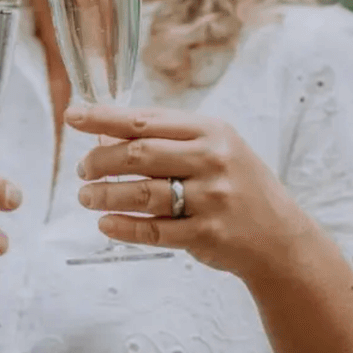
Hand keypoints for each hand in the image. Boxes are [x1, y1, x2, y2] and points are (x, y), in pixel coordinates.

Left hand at [66, 105, 315, 278]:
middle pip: (139, 154)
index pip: (145, 120)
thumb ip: (163, 138)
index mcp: (210, 131)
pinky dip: (123, 227)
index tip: (72, 117)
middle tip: (82, 170)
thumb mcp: (212, 148)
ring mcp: (212, 199)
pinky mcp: (207, 234)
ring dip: (105, 195)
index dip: (102, 118)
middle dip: (100, 161)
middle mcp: (212, 160)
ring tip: (86, 197)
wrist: (280, 236)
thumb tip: (103, 135)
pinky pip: (154, 231)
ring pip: (143, 194)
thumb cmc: (236, 184)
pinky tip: (105, 224)